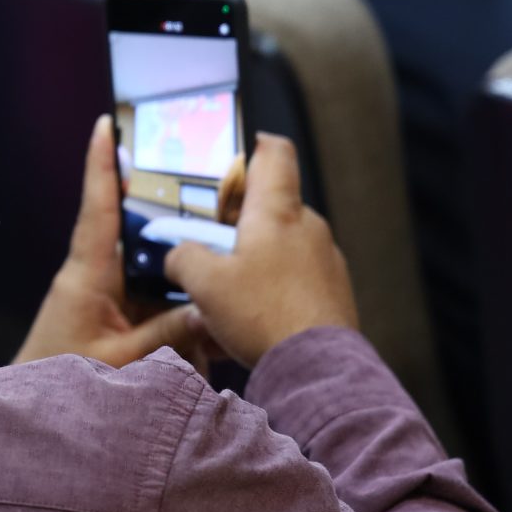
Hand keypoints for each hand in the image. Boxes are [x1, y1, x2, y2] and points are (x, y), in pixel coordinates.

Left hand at [15, 115, 208, 367]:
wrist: (29, 422)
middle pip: (136, 232)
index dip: (102, 164)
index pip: (97, 207)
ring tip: (219, 255)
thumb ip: (168, 336)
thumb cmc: (61, 386)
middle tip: (206, 189)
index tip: (106, 123)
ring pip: (150, 270)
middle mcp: (93, 278)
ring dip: (178, 271)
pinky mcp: (111, 323)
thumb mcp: (121, 363)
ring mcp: (102, 300)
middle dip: (168, 214)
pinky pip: (150, 303)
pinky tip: (206, 320)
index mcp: (86, 275)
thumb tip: (215, 307)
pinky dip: (175, 308)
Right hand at [163, 133, 357, 367]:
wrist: (317, 368)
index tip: (237, 151)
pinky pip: (296, 276)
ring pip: (282, 243)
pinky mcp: (333, 290)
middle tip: (210, 242)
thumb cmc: (262, 315)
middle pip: (271, 204)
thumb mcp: (204, 284)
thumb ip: (183, 257)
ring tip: (228, 291)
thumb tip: (178, 254)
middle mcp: (308, 226)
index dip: (255, 143)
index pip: (275, 153)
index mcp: (277, 210)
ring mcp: (325, 258)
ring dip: (255, 257)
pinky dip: (273, 285)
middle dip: (239, 220)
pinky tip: (253, 316)